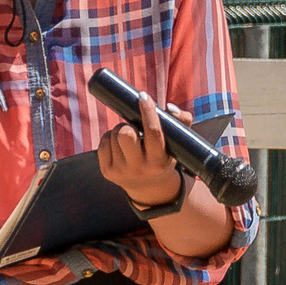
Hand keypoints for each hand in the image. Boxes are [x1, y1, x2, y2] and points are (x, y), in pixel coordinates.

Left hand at [101, 88, 186, 208]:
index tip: (143, 96)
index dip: (147, 111)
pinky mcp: (107, 172)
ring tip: (129, 138)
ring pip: (114, 136)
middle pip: (126, 134)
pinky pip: (103, 143)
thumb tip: (170, 107)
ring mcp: (121, 171)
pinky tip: (118, 144)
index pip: (153, 132)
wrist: (149, 188)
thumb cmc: (164, 157)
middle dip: (129, 124)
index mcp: (159, 161)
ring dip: (120, 130)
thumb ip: (181, 123)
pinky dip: (110, 137)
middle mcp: (139, 169)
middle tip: (134, 126)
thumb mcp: (177, 145)